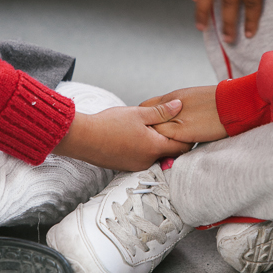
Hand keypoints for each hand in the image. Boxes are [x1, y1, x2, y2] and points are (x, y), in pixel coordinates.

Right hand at [53, 101, 191, 171]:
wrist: (82, 138)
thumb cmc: (109, 124)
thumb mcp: (138, 113)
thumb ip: (161, 112)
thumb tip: (179, 106)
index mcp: (154, 148)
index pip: (182, 147)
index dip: (188, 137)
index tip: (189, 126)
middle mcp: (147, 161)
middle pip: (169, 153)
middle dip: (171, 140)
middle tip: (170, 124)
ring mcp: (135, 165)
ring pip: (154, 155)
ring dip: (156, 144)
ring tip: (150, 127)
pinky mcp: (125, 166)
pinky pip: (141, 158)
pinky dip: (144, 148)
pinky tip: (135, 136)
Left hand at [140, 86, 227, 143]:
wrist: (232, 103)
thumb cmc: (218, 101)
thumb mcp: (193, 97)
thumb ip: (178, 105)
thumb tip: (171, 112)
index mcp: (173, 96)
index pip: (146, 106)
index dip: (144, 118)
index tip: (145, 126)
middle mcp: (170, 106)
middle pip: (145, 119)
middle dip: (144, 129)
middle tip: (144, 138)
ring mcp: (175, 118)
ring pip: (152, 130)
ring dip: (151, 138)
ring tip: (152, 147)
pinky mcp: (182, 131)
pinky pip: (164, 140)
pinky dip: (162, 145)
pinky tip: (165, 151)